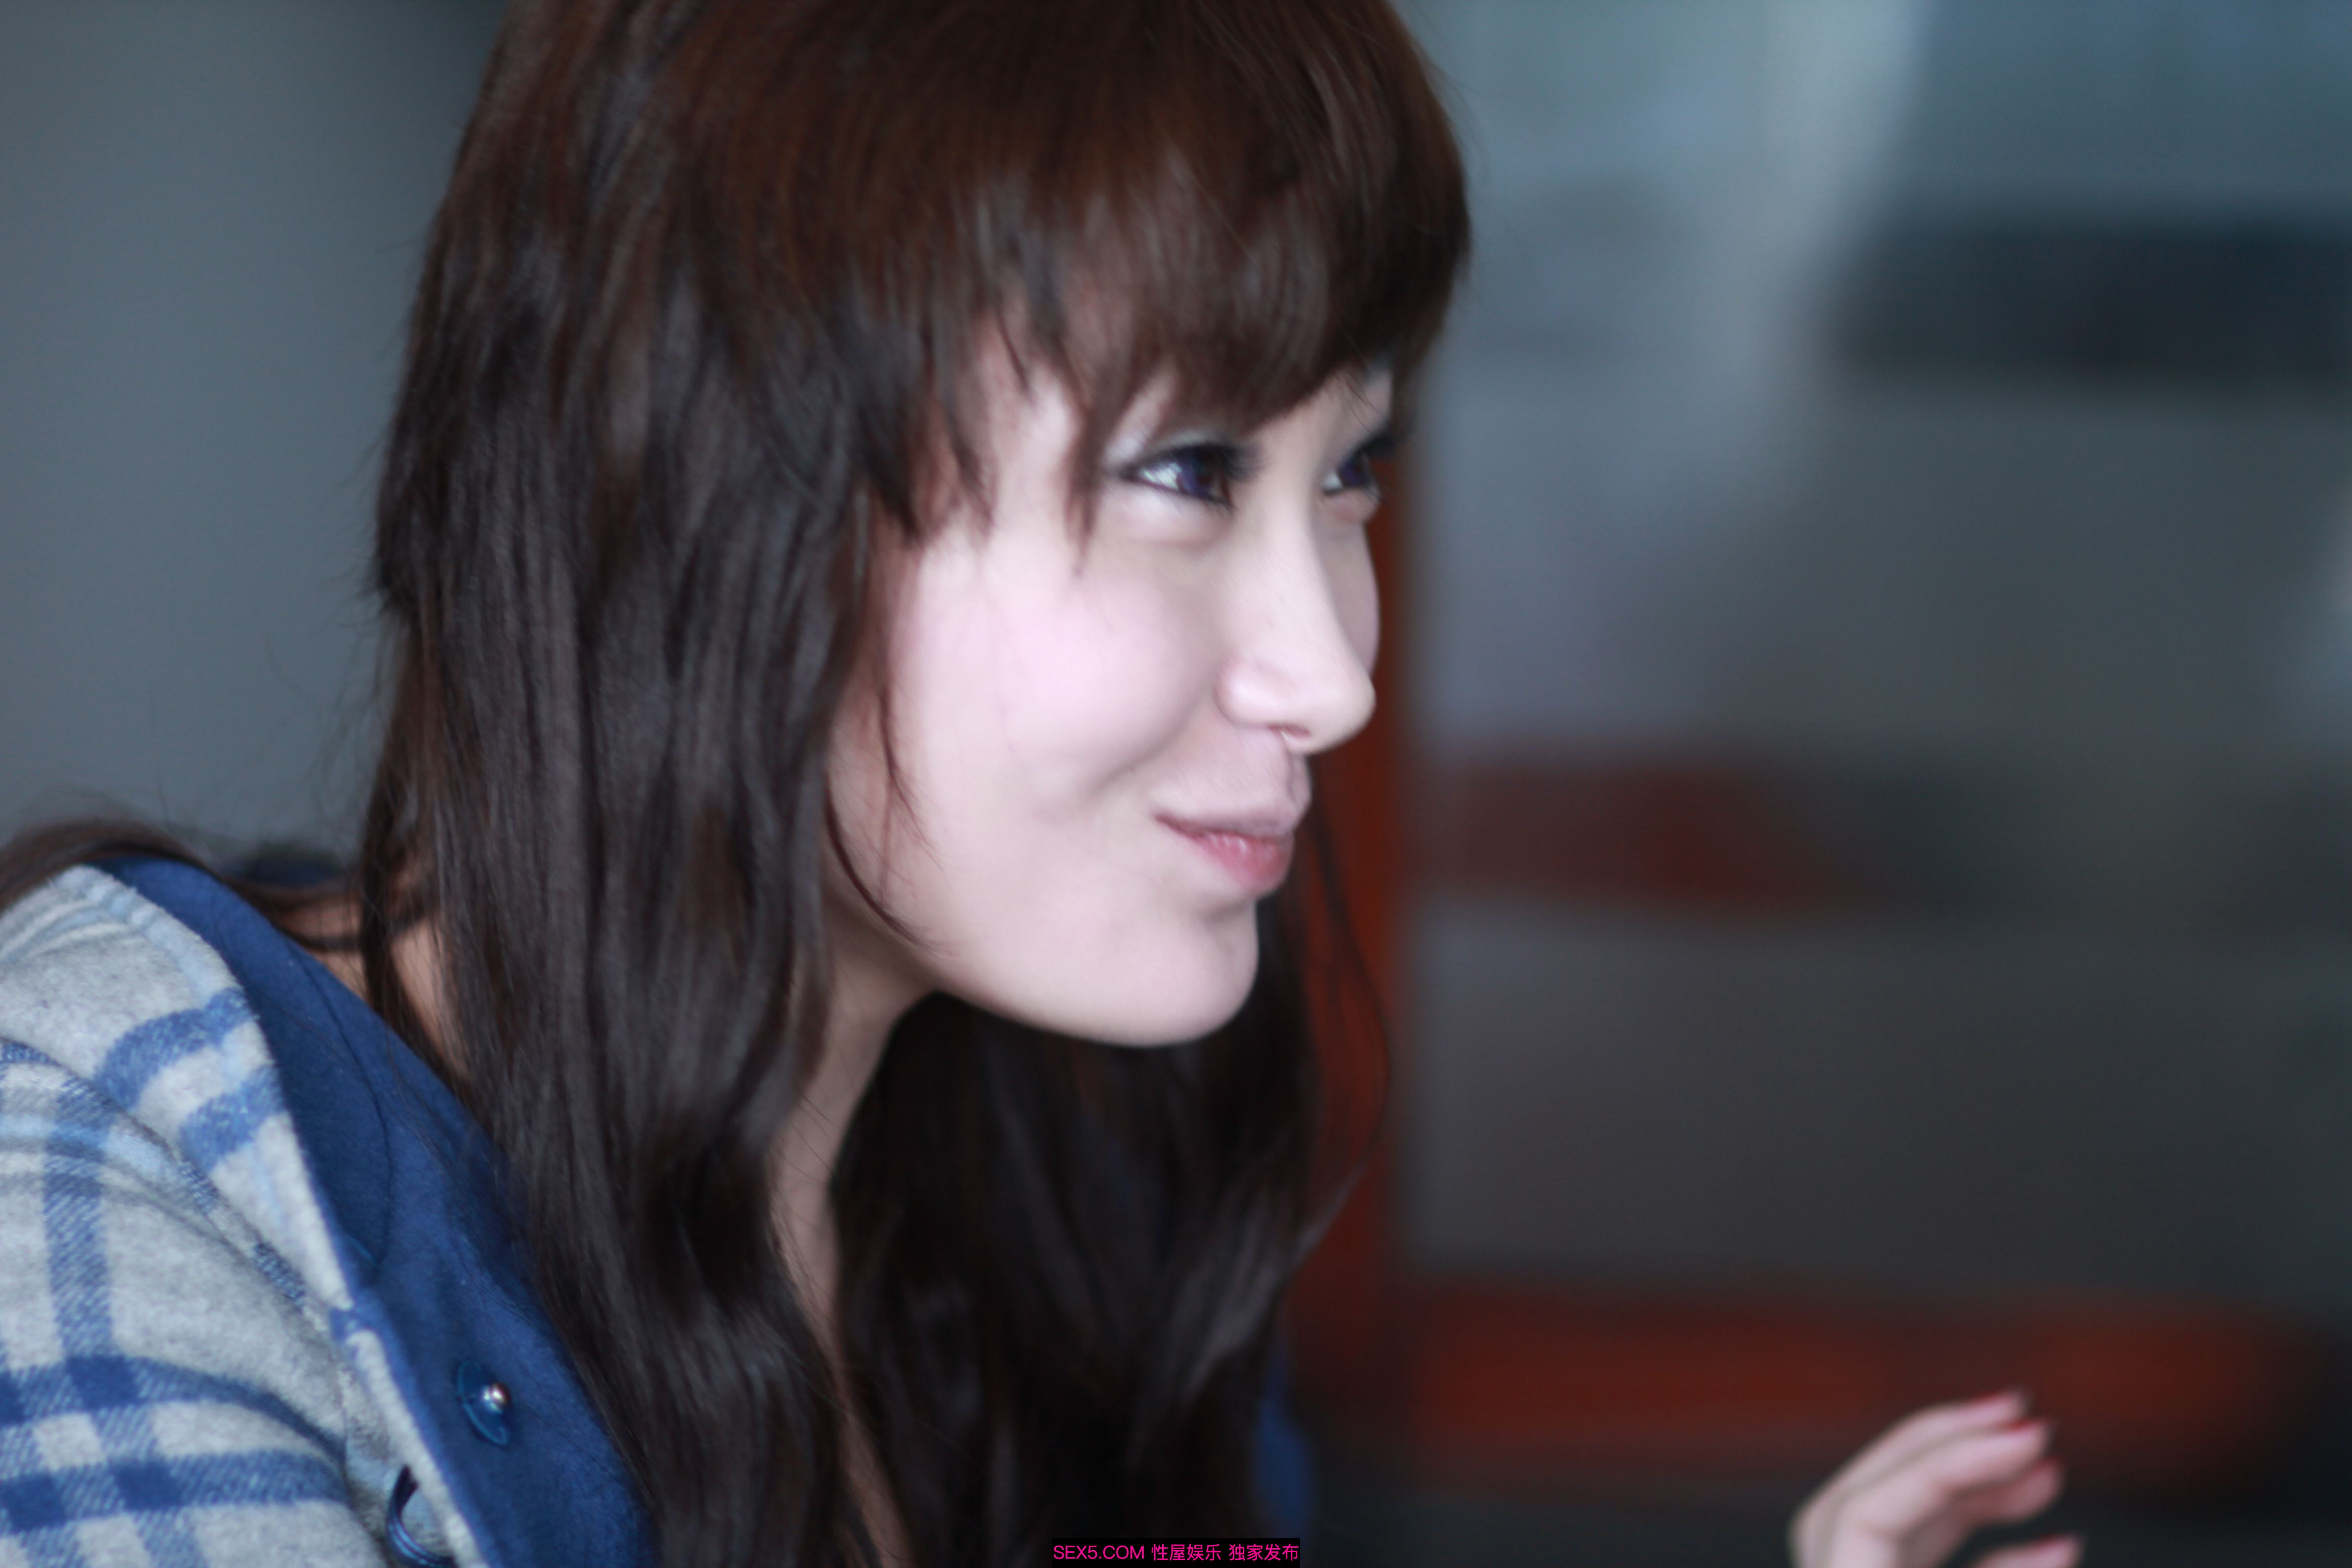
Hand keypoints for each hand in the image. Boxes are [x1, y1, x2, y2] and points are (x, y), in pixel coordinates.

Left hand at [1792, 1391, 2078, 1567]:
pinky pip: (1917, 1561)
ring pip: (1900, 1524)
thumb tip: (2061, 1544)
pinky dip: (1984, 1551)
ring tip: (2045, 1469)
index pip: (1866, 1511)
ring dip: (1974, 1493)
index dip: (1949, 1466)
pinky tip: (2056, 1544)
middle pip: (1872, 1492)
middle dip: (1949, 1449)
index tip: (2029, 1436)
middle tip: (2021, 1413)